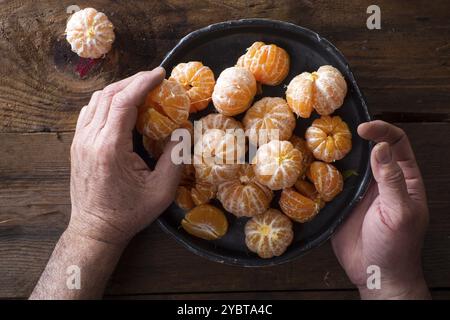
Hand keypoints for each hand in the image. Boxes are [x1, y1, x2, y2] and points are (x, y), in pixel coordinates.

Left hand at [69, 67, 181, 245]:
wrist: (95, 229)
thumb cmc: (129, 213)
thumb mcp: (161, 191)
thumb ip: (174, 158)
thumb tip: (181, 131)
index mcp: (110, 147)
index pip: (124, 101)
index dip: (143, 82)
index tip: (160, 73)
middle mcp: (90, 139)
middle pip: (109, 95)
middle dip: (133, 81)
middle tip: (154, 78)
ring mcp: (80, 141)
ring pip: (96, 100)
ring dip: (119, 89)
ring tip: (140, 89)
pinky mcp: (77, 145)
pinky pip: (89, 112)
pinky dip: (106, 101)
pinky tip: (120, 106)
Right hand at [332, 120, 429, 298]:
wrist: (375, 273)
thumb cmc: (397, 246)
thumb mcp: (399, 211)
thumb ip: (391, 180)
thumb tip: (380, 148)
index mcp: (403, 177)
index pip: (396, 143)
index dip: (382, 131)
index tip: (363, 129)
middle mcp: (380, 179)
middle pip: (369, 148)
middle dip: (354, 137)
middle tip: (334, 129)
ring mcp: (359, 190)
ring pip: (348, 163)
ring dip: (336, 153)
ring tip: (320, 143)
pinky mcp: (341, 201)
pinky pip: (332, 181)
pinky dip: (322, 172)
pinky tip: (312, 166)